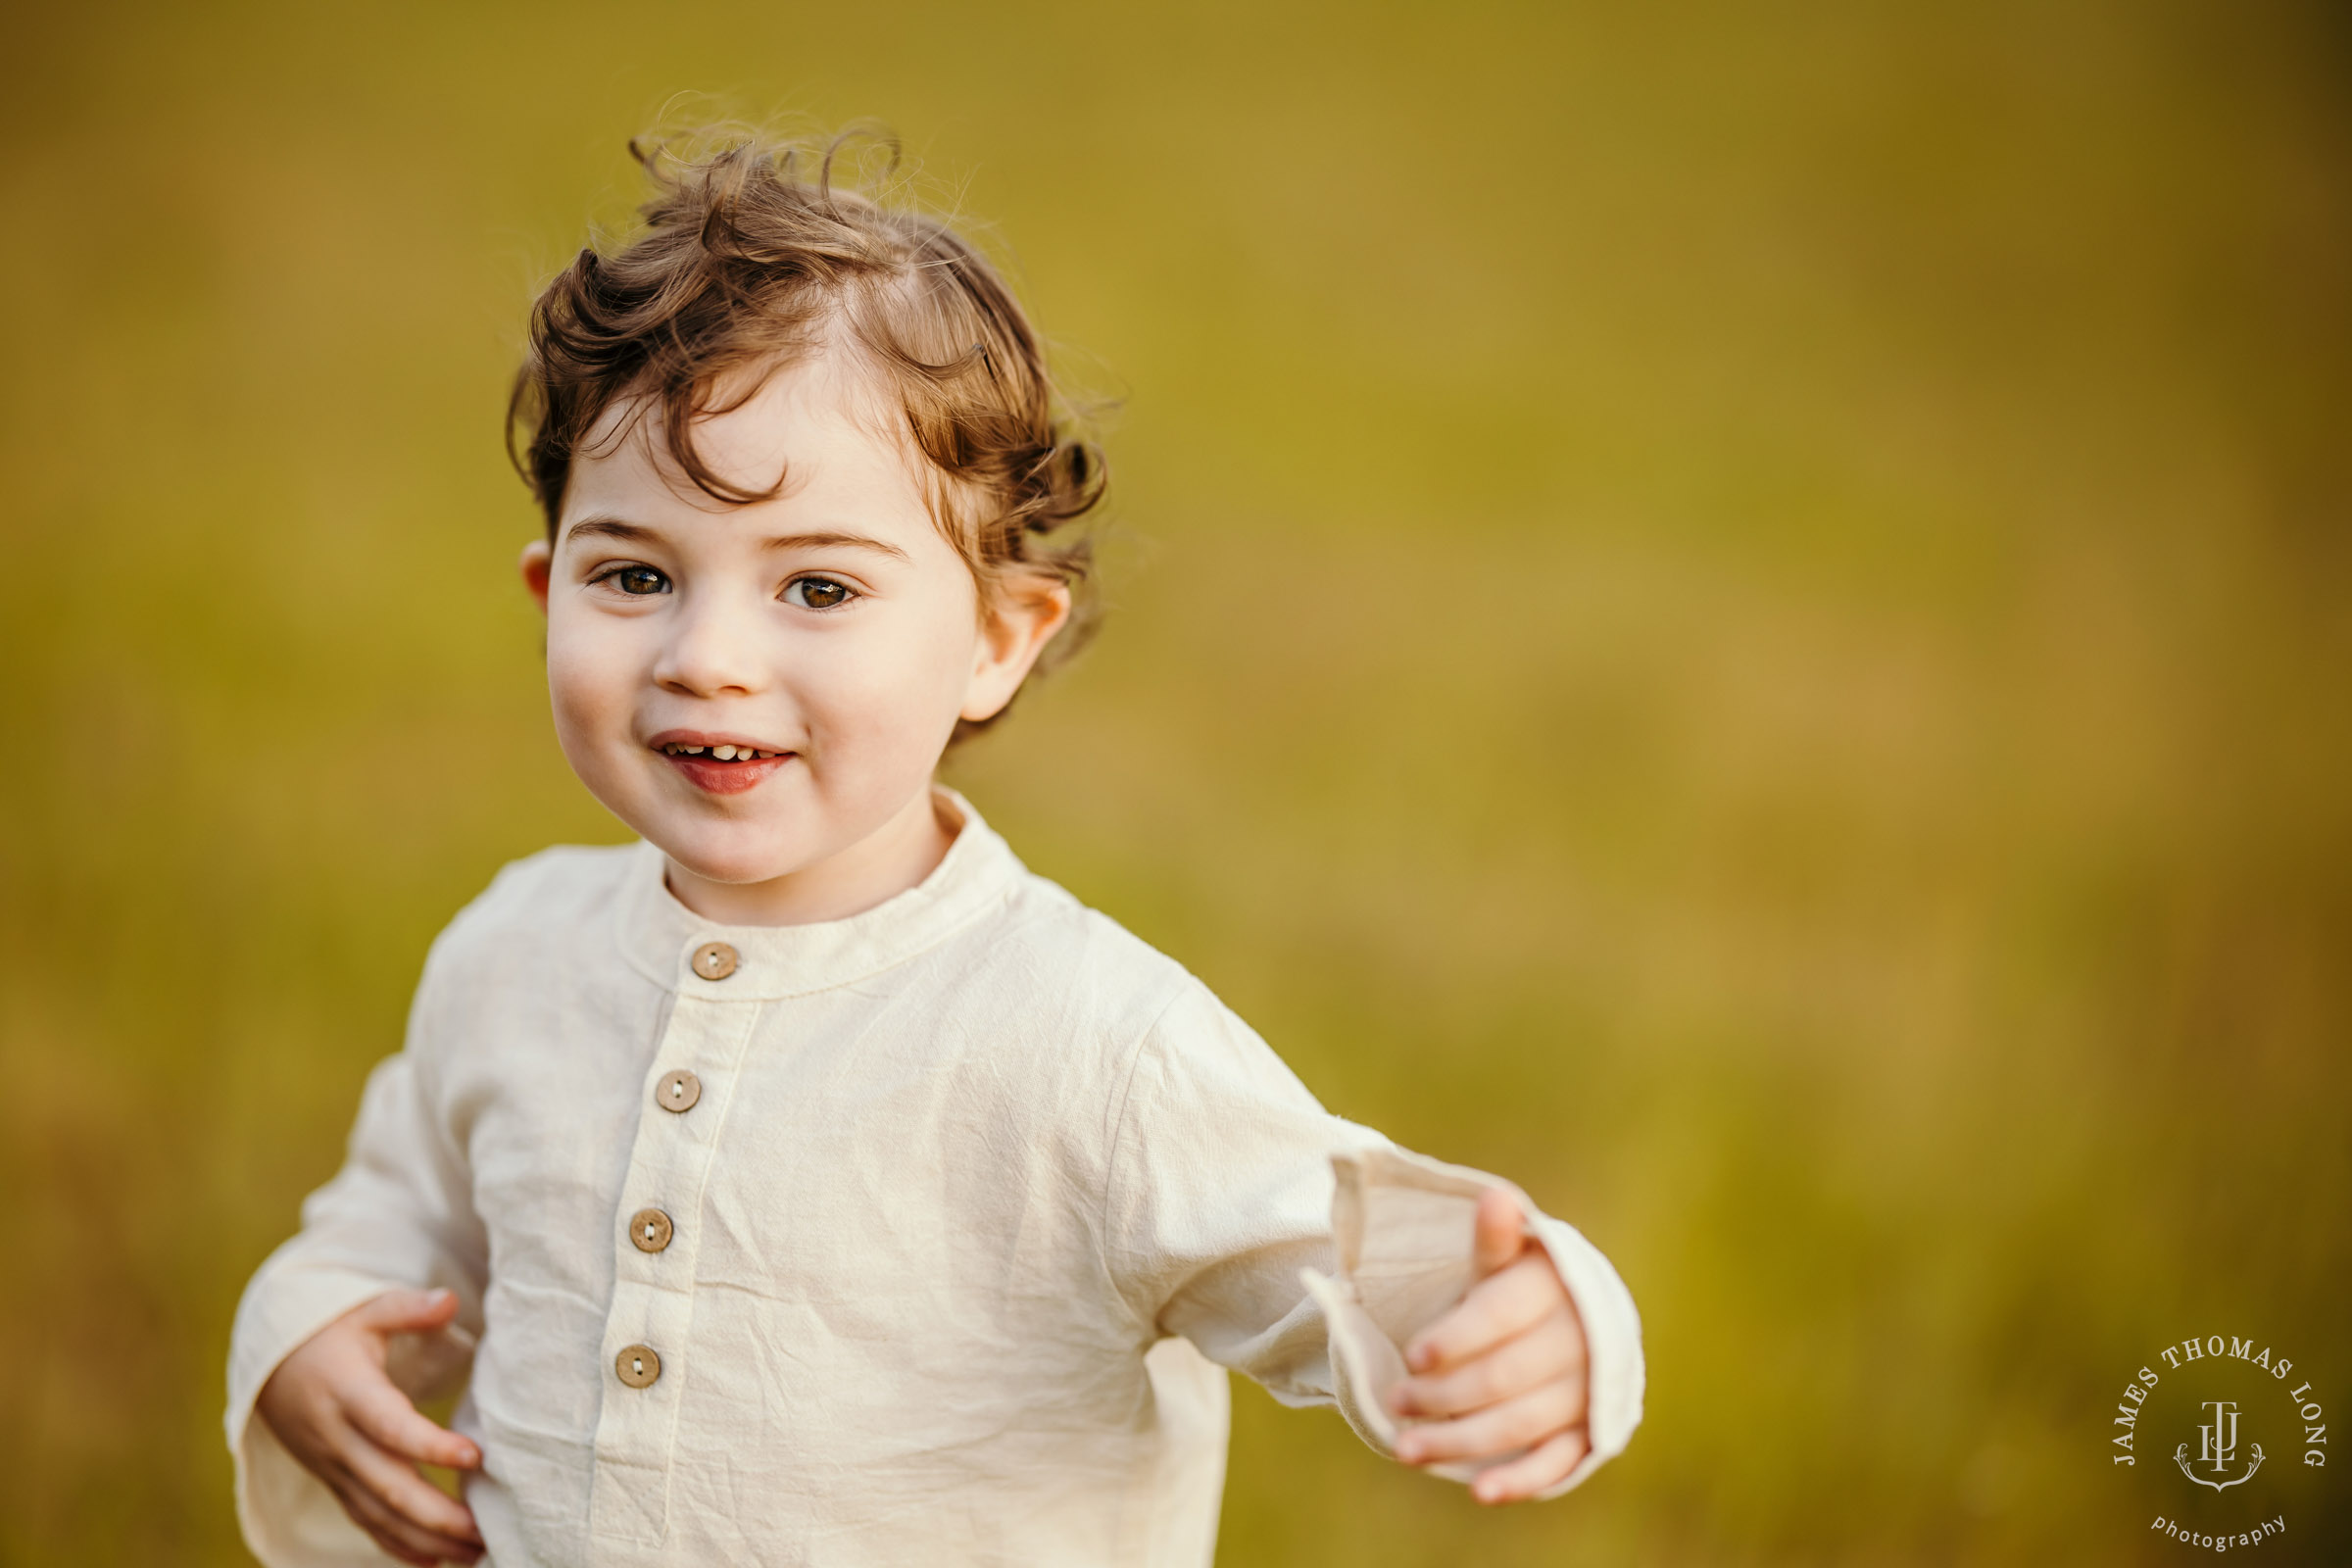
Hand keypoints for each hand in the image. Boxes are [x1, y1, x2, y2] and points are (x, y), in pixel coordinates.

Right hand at [255, 1287, 484, 1564]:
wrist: (267, 1366)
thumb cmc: (328, 1332)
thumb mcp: (363, 1310)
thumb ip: (406, 1308)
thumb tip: (448, 1299)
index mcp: (348, 1392)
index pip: (390, 1427)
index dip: (430, 1445)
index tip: (476, 1456)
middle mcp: (337, 1438)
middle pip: (387, 1485)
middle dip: (436, 1513)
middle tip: (484, 1527)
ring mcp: (333, 1466)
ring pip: (378, 1514)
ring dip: (425, 1539)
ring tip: (475, 1552)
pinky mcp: (334, 1482)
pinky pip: (365, 1522)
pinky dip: (398, 1546)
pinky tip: (435, 1561)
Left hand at [1388, 1188, 1590, 1502]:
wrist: (1576, 1320)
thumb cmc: (1521, 1285)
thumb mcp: (1506, 1259)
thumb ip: (1494, 1240)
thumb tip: (1495, 1197)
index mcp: (1554, 1288)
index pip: (1500, 1316)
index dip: (1455, 1338)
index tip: (1413, 1356)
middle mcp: (1578, 1341)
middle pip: (1504, 1376)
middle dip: (1443, 1394)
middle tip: (1395, 1401)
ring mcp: (1585, 1390)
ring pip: (1521, 1421)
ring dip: (1462, 1440)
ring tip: (1406, 1449)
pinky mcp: (1588, 1431)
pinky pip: (1558, 1461)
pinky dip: (1522, 1479)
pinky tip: (1481, 1492)